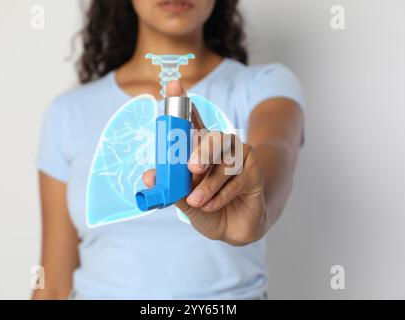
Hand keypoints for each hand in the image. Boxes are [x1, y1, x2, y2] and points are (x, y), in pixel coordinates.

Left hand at [142, 81, 267, 245]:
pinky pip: (238, 179)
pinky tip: (211, 205)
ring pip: (225, 162)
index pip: (192, 121)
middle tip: (192, 168)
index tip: (173, 85)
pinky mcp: (255, 172)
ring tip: (197, 201)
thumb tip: (149, 176)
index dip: (182, 102)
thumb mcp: (184, 199)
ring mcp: (241, 157)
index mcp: (201, 149)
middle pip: (213, 137)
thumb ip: (170, 187)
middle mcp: (222, 147)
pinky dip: (221, 195)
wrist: (234, 229)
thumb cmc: (207, 208)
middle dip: (202, 151)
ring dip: (209, 184)